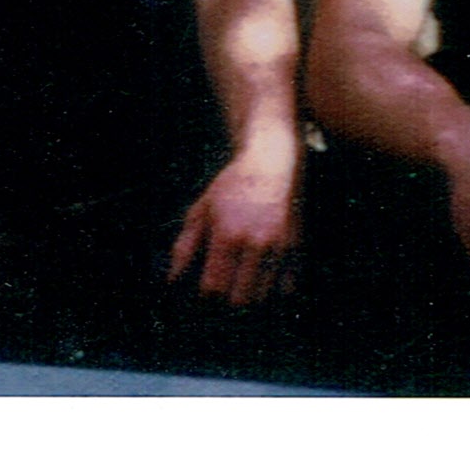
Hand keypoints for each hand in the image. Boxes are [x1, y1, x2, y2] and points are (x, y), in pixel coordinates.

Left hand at [168, 136, 300, 309]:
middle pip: (240, 301)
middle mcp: (256, 244)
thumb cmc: (231, 188)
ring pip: (264, 299)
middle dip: (226, 305)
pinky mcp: (296, 249)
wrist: (271, 164)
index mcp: (228, 234)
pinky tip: (261, 283)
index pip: (214, 288)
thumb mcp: (202, 210)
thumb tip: (172, 280)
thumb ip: (185, 246)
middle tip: (221, 296)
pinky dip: (273, 294)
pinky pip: (286, 289)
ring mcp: (280, 248)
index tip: (202, 294)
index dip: (204, 298)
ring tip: (239, 290)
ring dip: (249, 300)